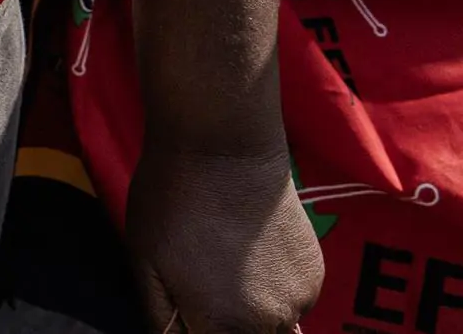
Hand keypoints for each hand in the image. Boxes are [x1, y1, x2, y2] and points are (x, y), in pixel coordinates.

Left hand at [123, 137, 319, 333]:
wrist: (224, 146)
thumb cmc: (173, 200)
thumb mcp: (145, 262)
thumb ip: (163, 316)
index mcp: (222, 325)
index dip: (194, 327)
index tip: (187, 306)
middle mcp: (271, 322)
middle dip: (221, 324)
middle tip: (201, 279)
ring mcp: (301, 299)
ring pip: (271, 326)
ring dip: (249, 310)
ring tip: (224, 260)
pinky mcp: (317, 274)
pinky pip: (292, 301)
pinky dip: (272, 288)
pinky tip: (250, 251)